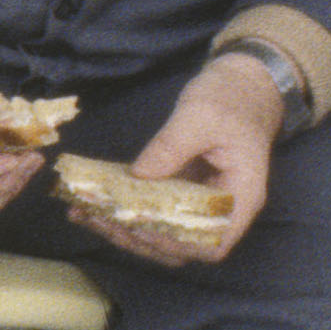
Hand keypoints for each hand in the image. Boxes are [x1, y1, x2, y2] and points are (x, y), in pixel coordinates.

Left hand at [73, 59, 284, 267]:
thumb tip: (138, 176)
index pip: (213, 244)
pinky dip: (127, 209)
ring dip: (126, 229)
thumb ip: (171, 147)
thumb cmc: (231, 98)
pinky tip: (94, 202)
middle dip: (140, 239)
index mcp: (241, 196)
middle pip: (182, 244)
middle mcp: (223, 207)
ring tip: (87, 215)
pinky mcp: (181, 190)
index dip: (177, 245)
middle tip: (101, 221)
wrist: (242, 84)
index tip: (140, 228)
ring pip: (164, 231)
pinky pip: (155, 209)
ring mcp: (200, 201)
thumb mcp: (201, 116)